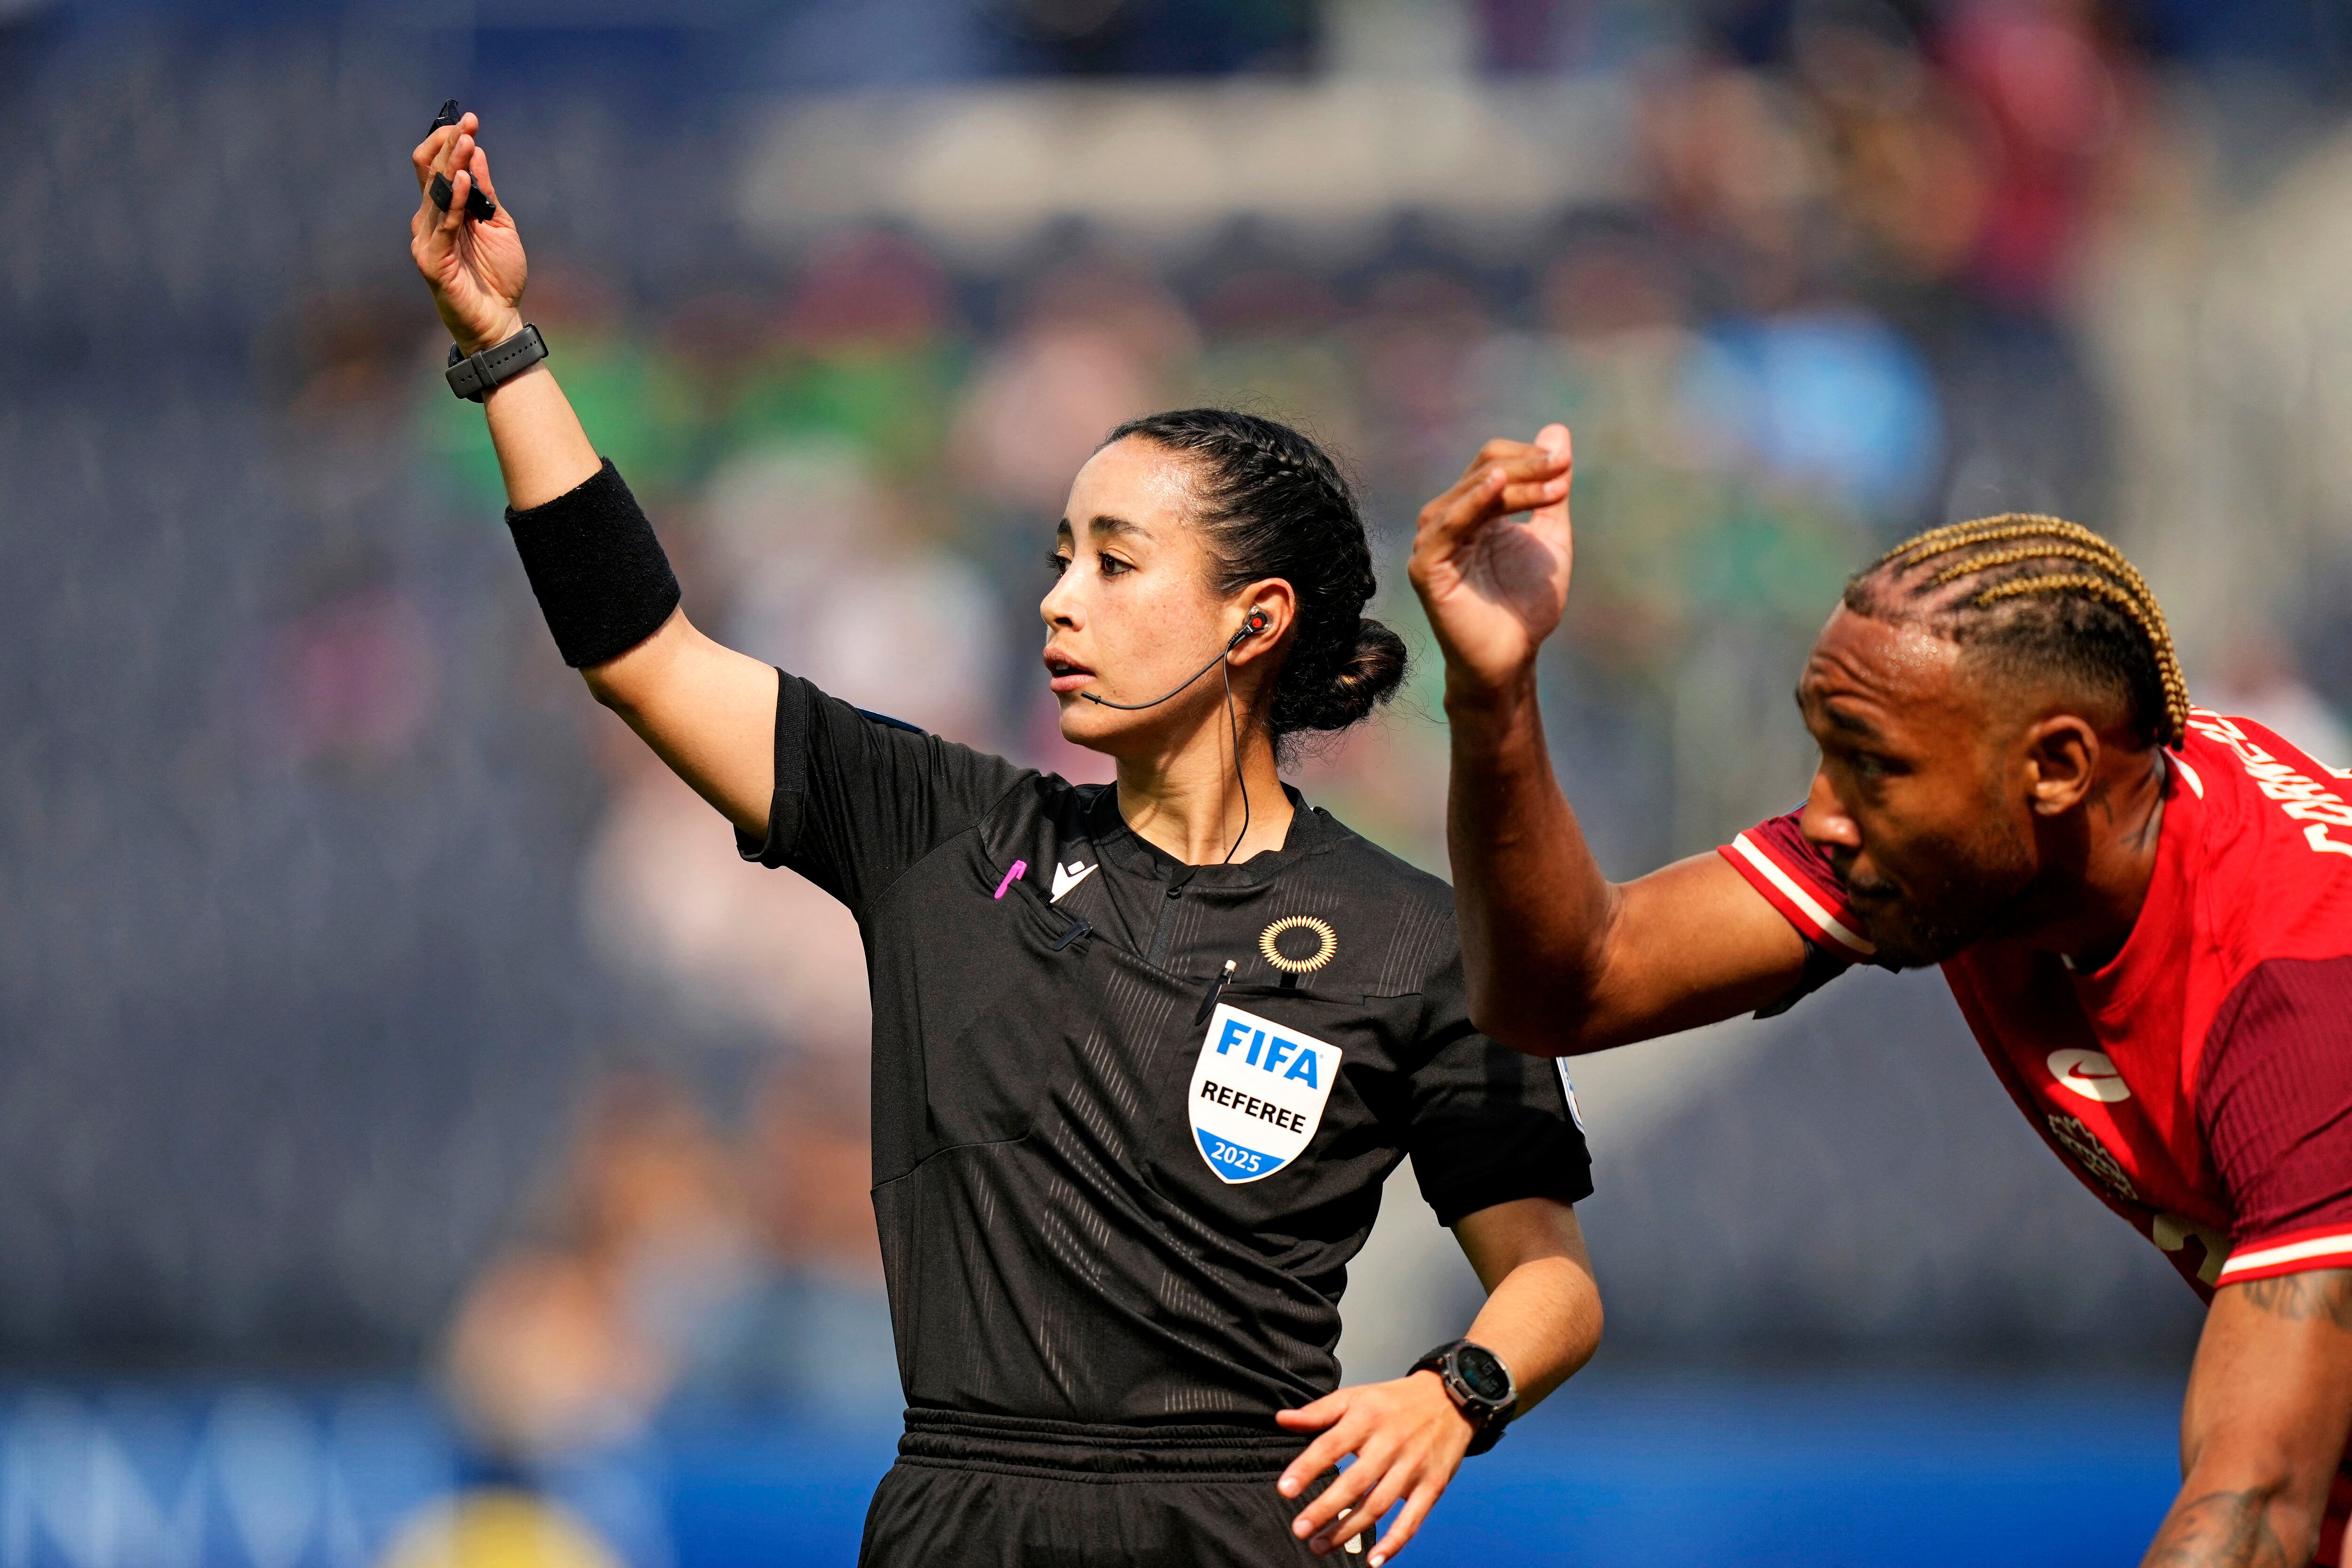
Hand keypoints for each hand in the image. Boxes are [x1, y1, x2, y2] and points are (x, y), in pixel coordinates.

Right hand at [409, 111, 526, 354]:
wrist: (499, 320)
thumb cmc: (498, 276)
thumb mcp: (499, 225)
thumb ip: (486, 193)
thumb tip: (476, 152)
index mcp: (444, 211)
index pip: (436, 167)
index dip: (449, 142)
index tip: (470, 121)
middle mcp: (429, 221)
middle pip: (430, 173)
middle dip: (448, 145)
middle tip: (467, 123)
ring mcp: (427, 240)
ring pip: (434, 193)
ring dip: (451, 164)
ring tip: (465, 140)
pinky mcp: (432, 260)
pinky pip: (442, 224)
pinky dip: (453, 200)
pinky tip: (462, 178)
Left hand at [1274, 1372, 1476, 1563]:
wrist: (1451, 1399)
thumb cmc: (1394, 1401)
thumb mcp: (1356, 1396)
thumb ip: (1319, 1411)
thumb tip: (1281, 1419)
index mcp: (1367, 1419)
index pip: (1331, 1445)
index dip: (1307, 1468)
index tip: (1285, 1490)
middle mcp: (1390, 1444)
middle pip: (1354, 1482)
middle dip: (1325, 1508)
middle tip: (1299, 1529)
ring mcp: (1413, 1467)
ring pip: (1377, 1505)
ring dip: (1348, 1530)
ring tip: (1320, 1545)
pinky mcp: (1432, 1486)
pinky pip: (1413, 1519)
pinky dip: (1395, 1541)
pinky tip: (1374, 1560)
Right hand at [1407, 425, 1573, 698]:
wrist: (1511, 659)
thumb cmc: (1525, 606)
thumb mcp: (1549, 539)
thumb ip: (1551, 492)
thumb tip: (1557, 431)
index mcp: (1472, 511)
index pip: (1494, 462)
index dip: (1530, 459)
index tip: (1567, 467)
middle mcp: (1447, 520)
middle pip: (1483, 470)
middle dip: (1527, 466)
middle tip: (1562, 470)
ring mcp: (1433, 543)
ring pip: (1470, 492)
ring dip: (1514, 483)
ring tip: (1552, 485)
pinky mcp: (1426, 568)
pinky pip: (1447, 527)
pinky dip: (1472, 503)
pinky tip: (1497, 486)